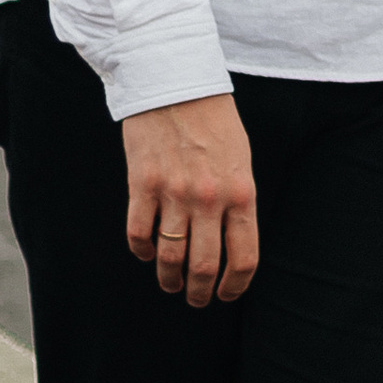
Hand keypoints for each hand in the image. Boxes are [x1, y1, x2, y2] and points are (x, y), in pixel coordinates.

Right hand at [122, 93, 258, 308]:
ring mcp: (173, 193)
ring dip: (170, 278)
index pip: (244, 257)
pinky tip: (146, 253)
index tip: (227, 294)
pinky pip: (138, 233)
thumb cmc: (214, 121)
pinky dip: (141, 251)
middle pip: (204, 266)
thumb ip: (238, 200)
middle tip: (196, 299)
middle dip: (200, 292)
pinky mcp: (141, 185)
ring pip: (169, 256)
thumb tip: (232, 240)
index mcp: (241, 193)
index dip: (236, 285)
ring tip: (171, 284)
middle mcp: (209, 199)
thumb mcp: (241, 160)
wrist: (176, 83)